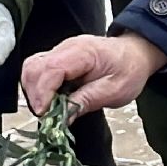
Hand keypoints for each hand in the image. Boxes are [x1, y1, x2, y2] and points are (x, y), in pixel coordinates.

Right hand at [21, 33, 166, 119]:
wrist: (136, 54)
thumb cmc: (129, 70)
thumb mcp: (115, 90)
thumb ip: (87, 101)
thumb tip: (62, 117)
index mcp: (83, 52)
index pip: (52, 68)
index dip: (43, 92)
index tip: (45, 114)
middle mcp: (66, 48)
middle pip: (34, 67)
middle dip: (34, 94)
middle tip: (47, 116)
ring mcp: (60, 51)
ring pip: (31, 68)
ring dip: (33, 91)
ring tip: (48, 110)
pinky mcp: (57, 58)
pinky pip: (38, 70)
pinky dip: (37, 87)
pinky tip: (49, 101)